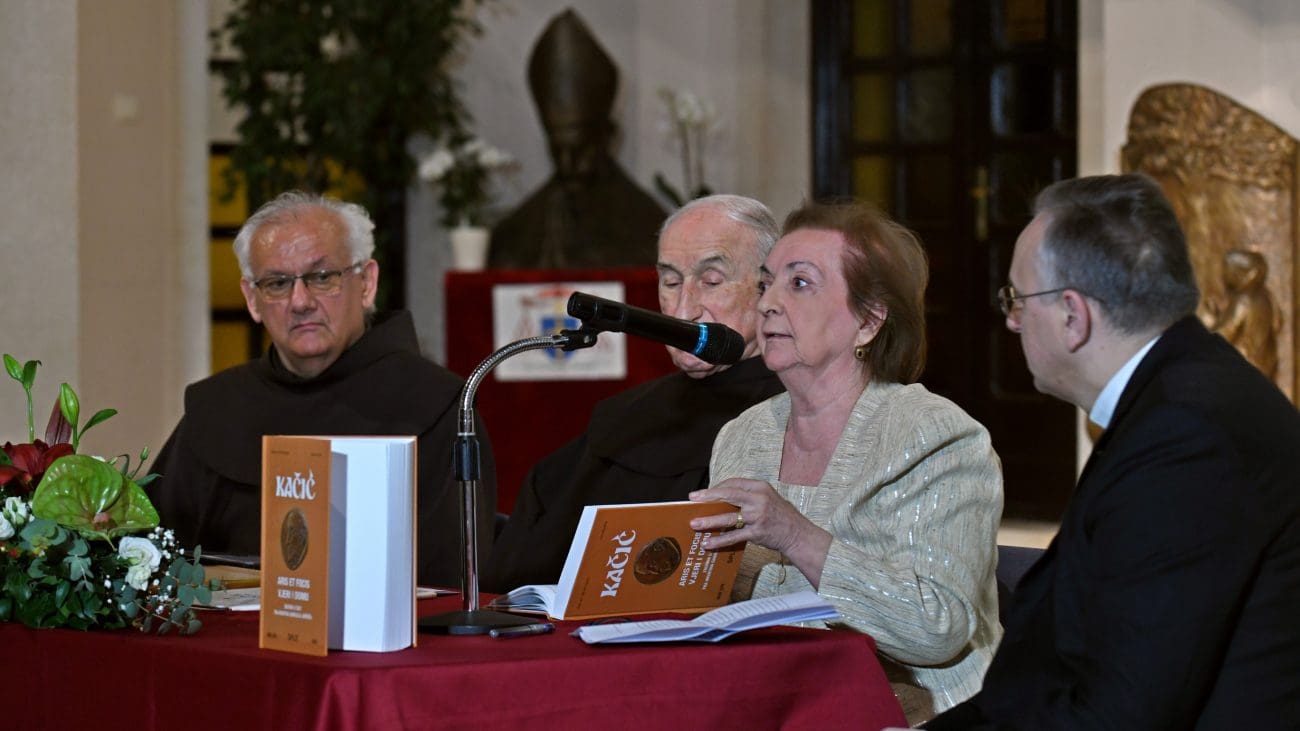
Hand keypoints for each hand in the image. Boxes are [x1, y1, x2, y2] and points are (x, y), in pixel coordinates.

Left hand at [689, 478, 832, 586]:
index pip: (733, 482)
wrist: (798, 533)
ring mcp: (758, 516)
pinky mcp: (757, 533)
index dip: (716, 487)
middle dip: (708, 497)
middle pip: (728, 495)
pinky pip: (734, 536)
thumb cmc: (779, 515)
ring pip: (728, 517)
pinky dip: (720, 540)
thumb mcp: (767, 498)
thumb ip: (747, 496)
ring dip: (709, 520)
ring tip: (694, 523)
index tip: (703, 493)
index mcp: (760, 487)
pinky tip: (708, 543)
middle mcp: (759, 499)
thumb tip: (721, 499)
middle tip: (692, 500)